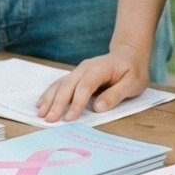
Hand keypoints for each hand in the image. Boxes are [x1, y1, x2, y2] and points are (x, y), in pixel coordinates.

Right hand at [35, 49, 149, 122]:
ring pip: (61, 84)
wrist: (128, 55)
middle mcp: (86, 67)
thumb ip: (116, 94)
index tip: (70, 118)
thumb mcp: (133, 83)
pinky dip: (49, 93)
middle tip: (50, 120)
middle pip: (69, 85)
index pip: (86, 85)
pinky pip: (60, 84)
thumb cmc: (132, 70)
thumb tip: (98, 107)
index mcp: (100, 68)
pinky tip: (41, 103)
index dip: (77, 102)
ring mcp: (79, 70)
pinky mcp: (76, 76)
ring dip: (50, 98)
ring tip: (41, 113)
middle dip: (58, 103)